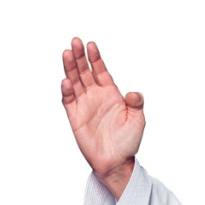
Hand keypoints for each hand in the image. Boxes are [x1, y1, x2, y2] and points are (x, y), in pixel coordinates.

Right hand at [61, 38, 144, 198]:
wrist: (116, 163)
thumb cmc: (128, 142)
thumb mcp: (138, 121)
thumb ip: (137, 105)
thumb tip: (134, 93)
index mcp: (110, 94)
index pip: (100, 71)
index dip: (95, 58)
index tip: (91, 45)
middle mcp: (95, 96)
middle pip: (85, 72)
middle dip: (79, 57)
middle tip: (75, 42)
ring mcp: (84, 105)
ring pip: (75, 82)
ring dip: (70, 68)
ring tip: (66, 53)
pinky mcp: (75, 118)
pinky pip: (69, 101)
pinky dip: (67, 91)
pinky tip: (67, 81)